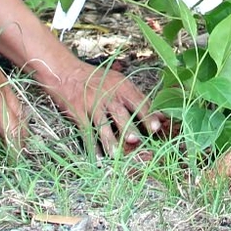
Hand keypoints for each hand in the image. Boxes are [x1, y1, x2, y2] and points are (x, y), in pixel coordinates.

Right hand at [43, 59, 161, 153]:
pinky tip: (98, 156)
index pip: (138, 101)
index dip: (147, 115)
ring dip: (110, 140)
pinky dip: (92, 145)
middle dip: (129, 127)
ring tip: (116, 154)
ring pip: (102, 124)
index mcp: (122, 86)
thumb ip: (139, 99)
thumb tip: (163, 117)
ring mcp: (92, 104)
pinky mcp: (78, 112)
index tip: (156, 128)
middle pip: (120, 113)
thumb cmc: (99, 80)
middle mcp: (108, 95)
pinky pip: (86, 131)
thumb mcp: (120, 83)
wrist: (67, 73)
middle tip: (136, 140)